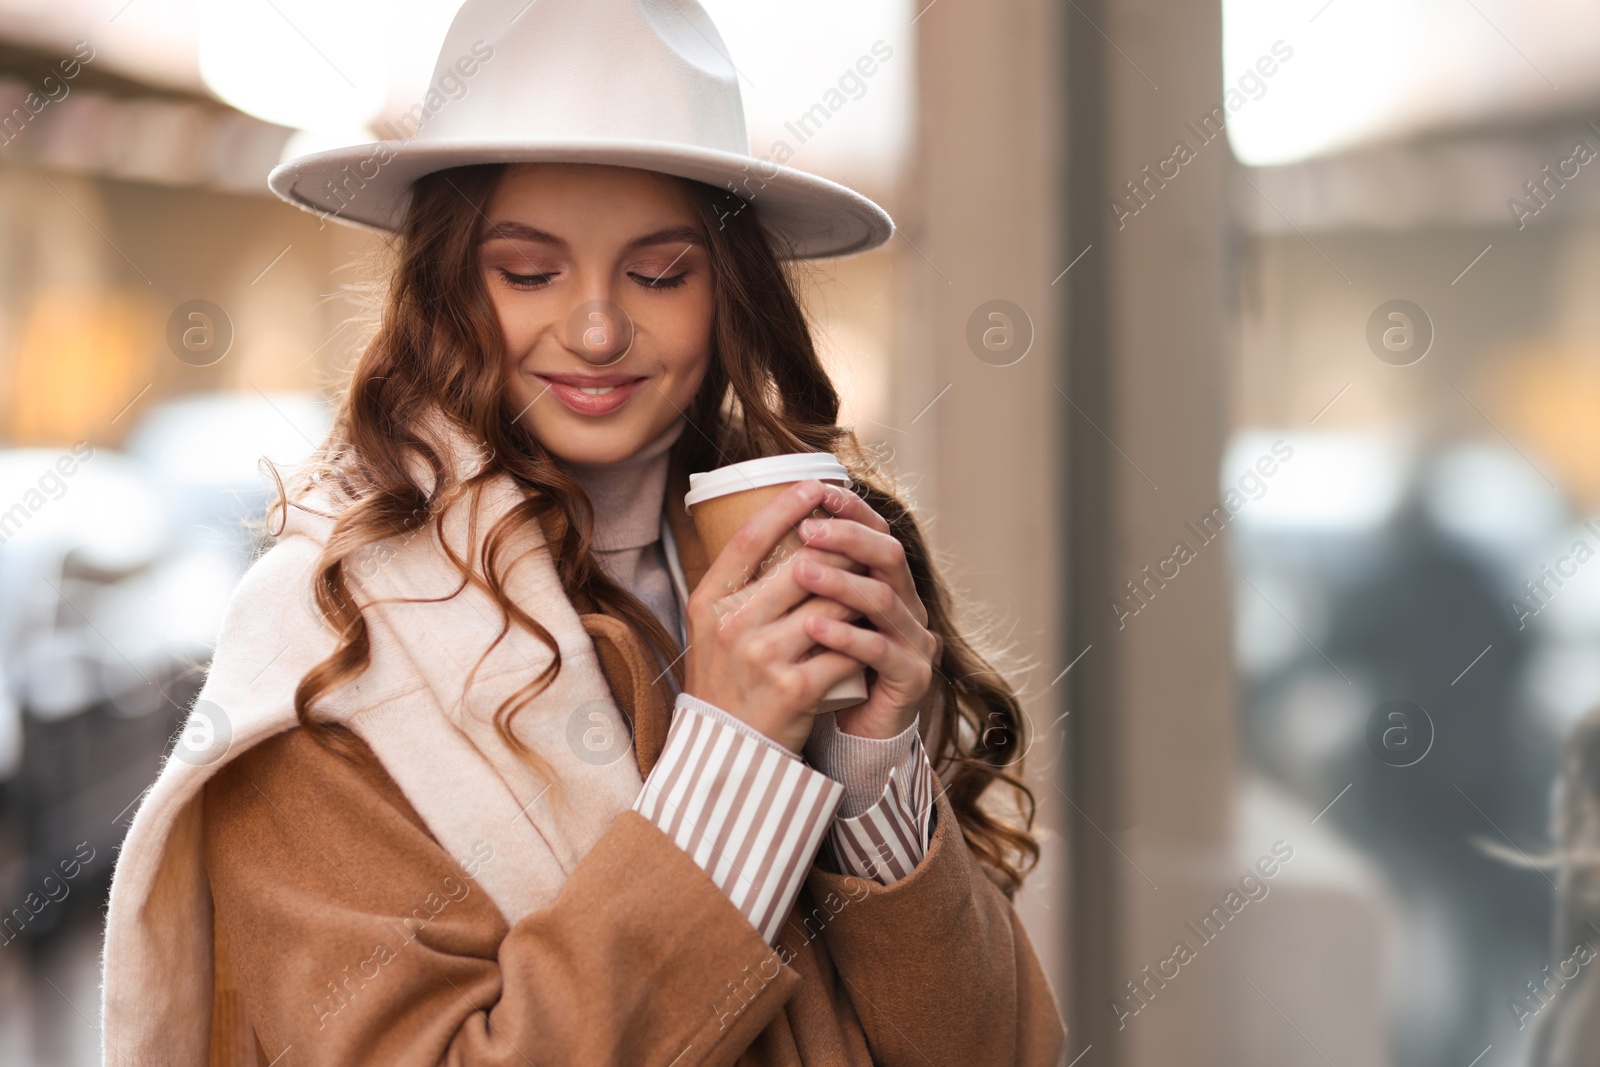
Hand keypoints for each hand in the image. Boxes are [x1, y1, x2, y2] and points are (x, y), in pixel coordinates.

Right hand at [682, 478, 871, 753]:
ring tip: (874, 585)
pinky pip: (843, 647)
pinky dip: (861, 639)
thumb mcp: (712, 629)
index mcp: (709, 603)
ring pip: (831, 602)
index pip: (750, 539)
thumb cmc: (725, 684)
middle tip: (863, 541)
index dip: (786, 506)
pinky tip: (873, 634)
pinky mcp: (795, 687)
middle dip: (840, 551)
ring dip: (858, 593)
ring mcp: (763, 656)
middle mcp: (733, 625)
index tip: (815, 486)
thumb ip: (739, 586)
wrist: (726, 753)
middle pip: (802, 565)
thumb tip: (778, 530)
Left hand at [792, 483, 938, 740]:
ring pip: (885, 599)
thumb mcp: (810, 618)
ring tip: (802, 571)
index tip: (817, 490)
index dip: (852, 510)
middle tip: (808, 529)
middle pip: (889, 556)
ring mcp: (914, 641)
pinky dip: (847, 636)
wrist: (848, 735)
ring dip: (841, 582)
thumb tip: (758, 527)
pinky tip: (815, 628)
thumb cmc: (823, 671)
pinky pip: (881, 650)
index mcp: (886, 583)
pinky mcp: (912, 677)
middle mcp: (908, 606)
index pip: (877, 532)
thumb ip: (802, 581)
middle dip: (848, 538)